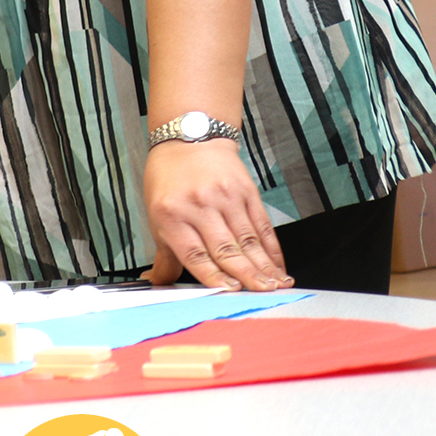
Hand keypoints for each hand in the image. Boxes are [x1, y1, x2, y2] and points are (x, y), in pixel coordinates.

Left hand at [142, 138, 291, 290]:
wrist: (189, 140)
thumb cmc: (169, 180)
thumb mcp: (156, 215)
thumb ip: (164, 255)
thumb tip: (156, 284)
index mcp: (171, 215)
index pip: (195, 253)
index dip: (214, 275)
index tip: (230, 292)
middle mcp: (199, 206)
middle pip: (226, 249)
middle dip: (247, 276)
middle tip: (263, 295)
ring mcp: (225, 198)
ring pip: (248, 240)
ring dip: (264, 266)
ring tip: (276, 286)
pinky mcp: (246, 192)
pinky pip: (262, 226)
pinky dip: (272, 249)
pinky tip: (278, 265)